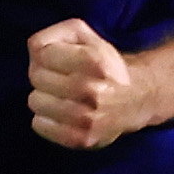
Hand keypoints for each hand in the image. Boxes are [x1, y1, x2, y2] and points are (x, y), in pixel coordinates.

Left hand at [25, 19, 147, 150]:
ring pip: (35, 101)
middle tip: (62, 79)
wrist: (138, 98)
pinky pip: (39, 125)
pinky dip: (45, 118)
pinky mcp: (83, 139)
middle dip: (45, 74)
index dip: (47, 54)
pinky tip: (62, 114)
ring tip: (63, 96)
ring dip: (44, 97)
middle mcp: (93, 90)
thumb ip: (54, 34)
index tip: (60, 59)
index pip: (42, 52)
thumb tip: (36, 50)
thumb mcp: (84, 36)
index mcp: (95, 61)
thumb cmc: (102, 64)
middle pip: (36, 77)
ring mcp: (89, 118)